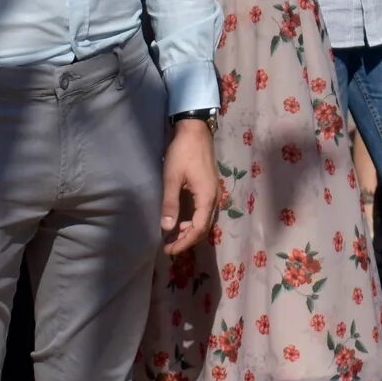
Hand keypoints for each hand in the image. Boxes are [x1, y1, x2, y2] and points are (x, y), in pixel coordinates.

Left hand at [160, 117, 217, 253]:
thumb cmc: (182, 153)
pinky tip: (181, 220)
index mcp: (207, 198)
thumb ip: (170, 204)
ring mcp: (214, 193)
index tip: (168, 250)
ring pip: (204, 220)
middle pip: (203, 228)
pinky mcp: (210, 188)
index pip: (197, 230)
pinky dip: (192, 220)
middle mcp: (214, 199)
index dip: (183, 243)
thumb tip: (167, 228)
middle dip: (186, 240)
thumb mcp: (172, 178)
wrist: (195, 130)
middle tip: (168, 246)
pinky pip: (204, 211)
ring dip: (189, 230)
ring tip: (172, 235)